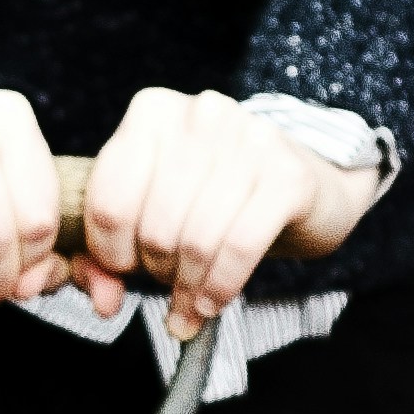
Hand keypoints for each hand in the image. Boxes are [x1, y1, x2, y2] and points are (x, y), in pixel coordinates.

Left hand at [78, 87, 380, 338]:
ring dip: (190, 286)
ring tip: (192, 299)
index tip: (125, 270)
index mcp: (153, 111)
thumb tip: (103, 301)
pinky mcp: (289, 175)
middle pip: (154, 224)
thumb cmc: (219, 200)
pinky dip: (221, 286)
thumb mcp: (159, 207)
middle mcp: (201, 114)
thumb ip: (114, 251)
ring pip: (197, 239)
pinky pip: (240, 246)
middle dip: (157, 271)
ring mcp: (250, 139)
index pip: (110, 198)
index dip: (110, 251)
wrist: (310, 186)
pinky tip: (214, 301)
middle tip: (169, 284)